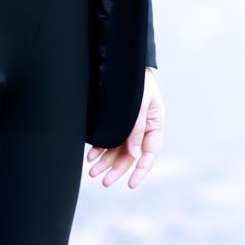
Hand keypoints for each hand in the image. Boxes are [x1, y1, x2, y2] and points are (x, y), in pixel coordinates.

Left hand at [86, 67, 159, 189]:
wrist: (122, 60)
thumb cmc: (136, 81)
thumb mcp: (140, 103)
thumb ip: (137, 128)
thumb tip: (134, 154)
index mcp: (154, 124)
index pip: (149, 153)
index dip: (141, 170)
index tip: (131, 184)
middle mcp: (141, 129)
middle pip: (130, 156)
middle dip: (116, 170)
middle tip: (104, 182)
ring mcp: (127, 127)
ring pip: (116, 151)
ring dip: (105, 162)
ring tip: (92, 172)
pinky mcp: (114, 122)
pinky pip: (107, 141)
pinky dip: (99, 149)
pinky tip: (90, 156)